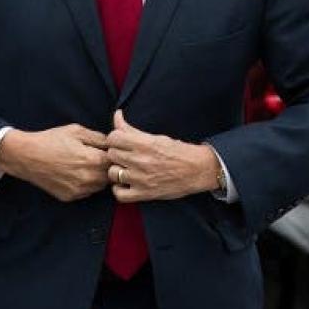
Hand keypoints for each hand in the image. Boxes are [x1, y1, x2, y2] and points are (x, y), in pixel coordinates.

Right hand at [0, 125, 110, 201]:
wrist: (27, 156)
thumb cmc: (51, 140)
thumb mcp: (77, 131)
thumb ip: (99, 137)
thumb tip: (112, 143)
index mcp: (92, 160)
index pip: (116, 162)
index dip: (114, 156)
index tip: (108, 151)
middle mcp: (88, 178)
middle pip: (110, 176)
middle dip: (107, 167)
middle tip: (97, 158)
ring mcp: (79, 190)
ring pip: (99, 186)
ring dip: (98, 177)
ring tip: (86, 165)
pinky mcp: (70, 197)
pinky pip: (86, 192)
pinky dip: (86, 184)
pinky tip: (75, 173)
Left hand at [106, 110, 220, 201]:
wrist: (197, 170)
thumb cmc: (177, 151)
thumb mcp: (155, 137)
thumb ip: (132, 129)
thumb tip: (116, 115)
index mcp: (144, 144)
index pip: (113, 138)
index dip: (115, 139)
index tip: (120, 142)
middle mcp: (140, 161)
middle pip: (111, 154)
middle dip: (116, 153)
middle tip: (125, 155)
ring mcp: (141, 179)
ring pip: (112, 173)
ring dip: (117, 171)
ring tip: (126, 169)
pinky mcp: (144, 194)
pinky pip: (119, 194)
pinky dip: (120, 189)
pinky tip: (126, 184)